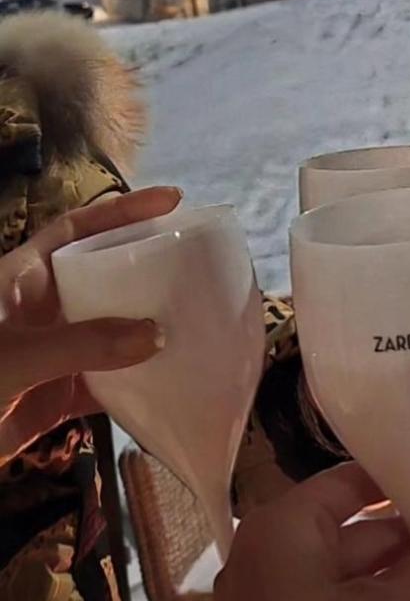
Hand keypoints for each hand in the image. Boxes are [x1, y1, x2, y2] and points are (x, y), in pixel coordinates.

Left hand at [0, 186, 181, 464]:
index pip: (77, 229)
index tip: (173, 200)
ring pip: (111, 333)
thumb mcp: (13, 354)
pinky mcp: (54, 401)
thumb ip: (82, 343)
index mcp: (21, 279)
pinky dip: (136, 388)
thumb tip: (157, 334)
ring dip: (148, 332)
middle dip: (147, 271)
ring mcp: (50, 356)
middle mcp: (41, 311)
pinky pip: (106, 386)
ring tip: (199, 322)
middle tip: (197, 267)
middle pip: (104, 278)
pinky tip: (170, 386)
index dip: (122, 210)